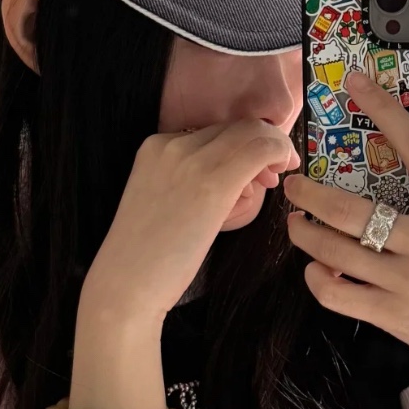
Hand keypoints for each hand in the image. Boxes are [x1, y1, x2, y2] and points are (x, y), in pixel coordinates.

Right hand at [82, 119, 300, 325]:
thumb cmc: (145, 256)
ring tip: (275, 180)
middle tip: (272, 174)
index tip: (254, 170)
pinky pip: (261, 150)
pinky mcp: (213, 183)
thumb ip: (190, 181)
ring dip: (274, 149)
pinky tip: (282, 175)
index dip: (240, 144)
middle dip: (262, 143)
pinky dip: (280, 154)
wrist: (126, 283)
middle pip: (235, 125)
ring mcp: (192, 161)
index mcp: (155, 146)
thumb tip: (235, 179)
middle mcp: (172, 144)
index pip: (214, 130)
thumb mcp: (162, 201)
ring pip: (252, 131)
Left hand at [282, 68, 408, 379]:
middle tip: (294, 186)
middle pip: (349, 209)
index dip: (384, 111)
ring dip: (305, 234)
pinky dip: (317, 280)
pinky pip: (337, 294)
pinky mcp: (393, 315)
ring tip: (296, 225)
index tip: (356, 85)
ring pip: (333, 251)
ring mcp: (406, 281)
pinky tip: (316, 270)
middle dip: (309, 194)